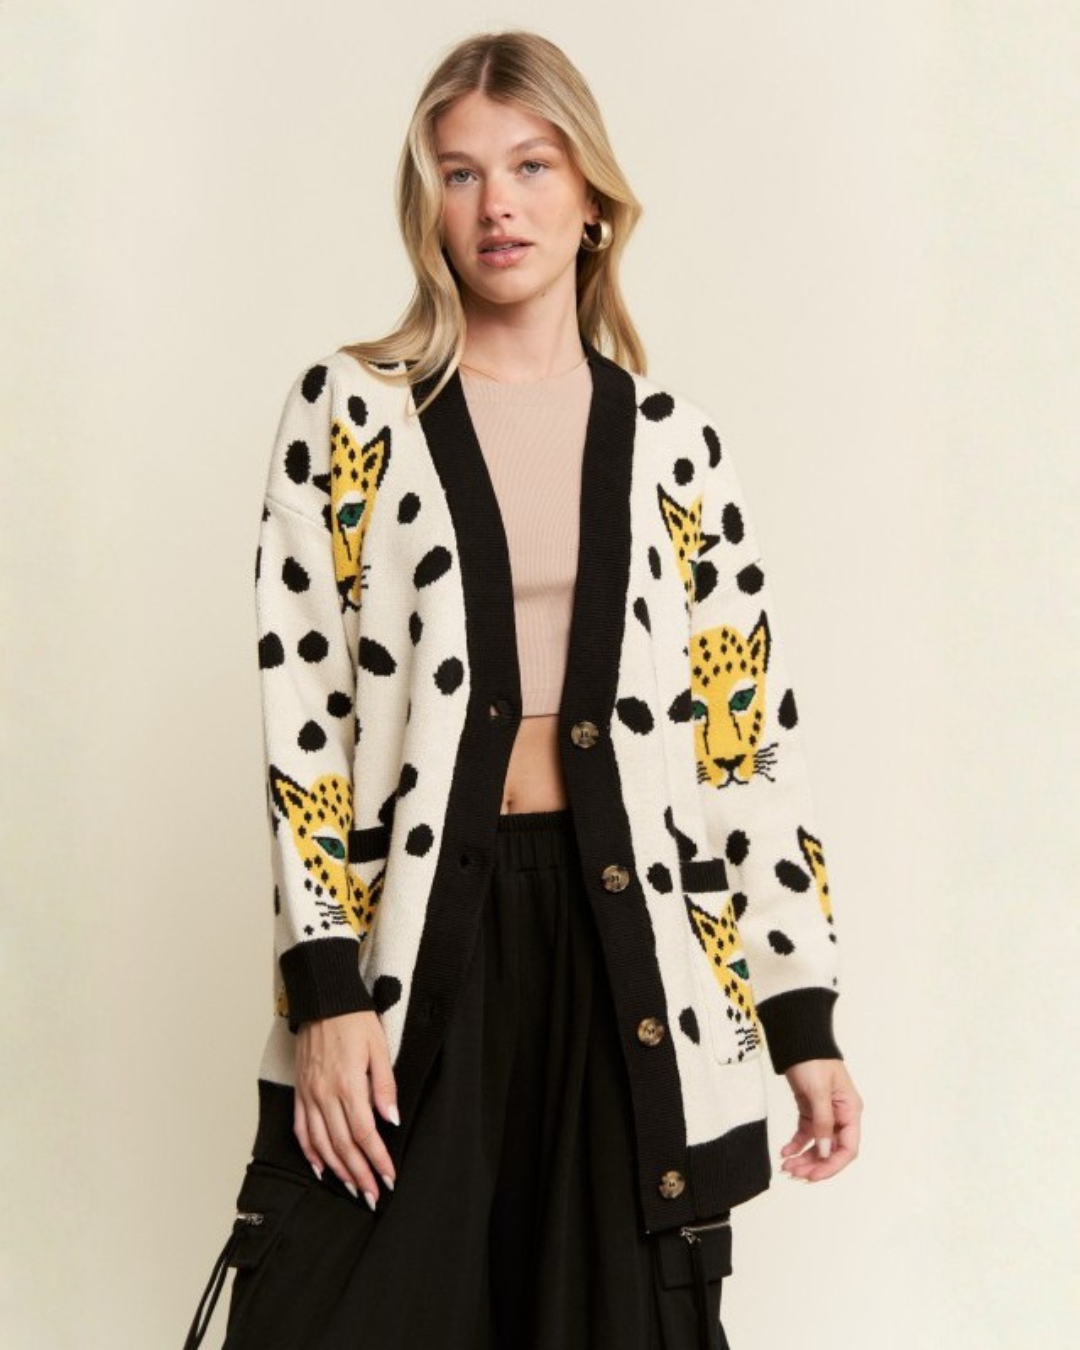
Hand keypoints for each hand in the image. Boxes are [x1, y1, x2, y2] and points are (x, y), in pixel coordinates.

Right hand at [293, 1009, 399, 1209]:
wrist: (323, 999)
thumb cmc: (355, 1020)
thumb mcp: (379, 1048)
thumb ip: (384, 1086)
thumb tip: (391, 1119)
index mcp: (348, 1084)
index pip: (364, 1133)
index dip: (377, 1159)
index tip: (388, 1177)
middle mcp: (324, 1094)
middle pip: (343, 1145)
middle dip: (359, 1174)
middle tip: (373, 1195)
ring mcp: (309, 1094)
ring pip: (321, 1143)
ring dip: (338, 1170)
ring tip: (352, 1189)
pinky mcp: (300, 1091)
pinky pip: (302, 1129)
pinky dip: (310, 1152)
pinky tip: (321, 1168)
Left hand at [777, 1057, 861, 1182]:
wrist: (799, 1041)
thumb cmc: (814, 1060)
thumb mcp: (819, 1091)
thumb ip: (823, 1122)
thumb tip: (825, 1152)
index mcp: (850, 1111)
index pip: (848, 1148)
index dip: (832, 1165)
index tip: (813, 1175)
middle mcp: (841, 1116)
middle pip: (832, 1150)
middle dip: (815, 1164)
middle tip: (795, 1173)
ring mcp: (826, 1114)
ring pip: (818, 1145)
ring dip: (804, 1158)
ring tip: (787, 1166)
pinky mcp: (810, 1110)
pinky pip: (806, 1134)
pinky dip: (796, 1145)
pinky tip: (785, 1152)